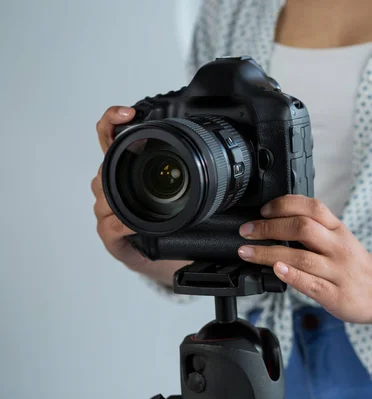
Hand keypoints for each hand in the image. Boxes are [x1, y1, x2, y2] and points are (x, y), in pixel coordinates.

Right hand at [92, 106, 188, 285]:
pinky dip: (125, 222)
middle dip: (122, 163)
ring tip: (141, 197)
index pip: (109, 137)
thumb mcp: (175, 189)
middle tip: (143, 160)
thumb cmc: (164, 219)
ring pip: (106, 192)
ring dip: (123, 193)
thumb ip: (183, 168)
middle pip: (105, 165)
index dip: (112, 120)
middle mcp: (110, 185)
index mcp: (124, 169)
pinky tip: (134, 223)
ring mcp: (106, 208)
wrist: (159, 256)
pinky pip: (113, 222)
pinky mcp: (108, 231)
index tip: (127, 113)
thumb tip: (210, 149)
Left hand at [236, 195, 371, 323]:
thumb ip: (314, 229)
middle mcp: (338, 247)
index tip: (263, 210)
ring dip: (269, 253)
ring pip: (301, 257)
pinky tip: (275, 270)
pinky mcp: (335, 294)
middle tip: (247, 231)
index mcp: (338, 229)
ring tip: (247, 252)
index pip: (312, 207)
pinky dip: (291, 275)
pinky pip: (310, 283)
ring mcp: (337, 271)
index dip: (285, 204)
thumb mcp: (339, 238)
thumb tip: (275, 221)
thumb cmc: (355, 264)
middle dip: (269, 227)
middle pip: (303, 228)